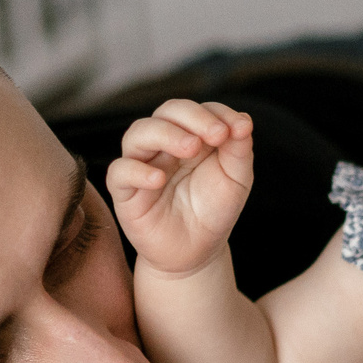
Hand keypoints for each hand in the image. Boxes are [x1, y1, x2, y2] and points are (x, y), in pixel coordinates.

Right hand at [107, 99, 255, 278]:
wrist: (198, 252)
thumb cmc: (214, 211)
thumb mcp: (236, 179)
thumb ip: (240, 148)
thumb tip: (243, 121)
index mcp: (189, 135)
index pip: (194, 110)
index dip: (214, 113)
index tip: (237, 130)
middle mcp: (162, 145)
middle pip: (166, 112)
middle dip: (192, 118)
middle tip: (215, 135)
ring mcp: (142, 165)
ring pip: (138, 134)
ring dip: (165, 134)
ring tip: (191, 148)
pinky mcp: (125, 192)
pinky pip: (119, 172)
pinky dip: (137, 171)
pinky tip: (159, 179)